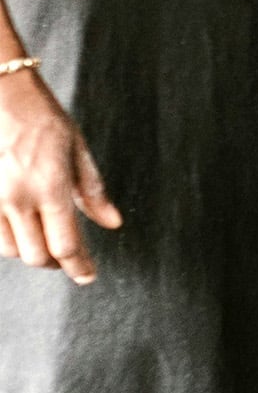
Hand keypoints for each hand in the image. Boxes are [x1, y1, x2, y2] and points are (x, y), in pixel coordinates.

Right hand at [0, 71, 121, 284]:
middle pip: (37, 255)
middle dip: (56, 262)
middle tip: (68, 258)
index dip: (79, 267)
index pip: (67, 244)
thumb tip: (112, 223)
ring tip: (43, 239)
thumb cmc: (39, 116)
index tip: (88, 276)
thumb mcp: (76, 149)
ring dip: (29, 250)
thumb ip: (93, 191)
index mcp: (49, 187)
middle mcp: (17, 198)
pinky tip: (19, 225)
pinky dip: (6, 237)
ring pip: (9, 249)